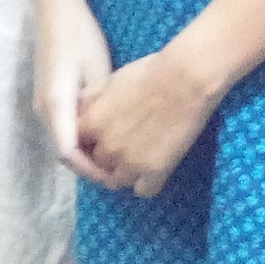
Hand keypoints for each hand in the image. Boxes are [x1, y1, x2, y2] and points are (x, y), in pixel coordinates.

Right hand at [33, 0, 115, 183]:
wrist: (57, 10)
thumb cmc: (81, 36)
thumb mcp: (98, 73)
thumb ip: (101, 108)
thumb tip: (111, 137)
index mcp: (56, 104)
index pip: (69, 153)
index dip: (91, 171)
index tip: (115, 179)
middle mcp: (44, 109)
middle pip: (65, 151)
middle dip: (90, 167)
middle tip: (121, 175)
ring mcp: (43, 104)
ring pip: (64, 140)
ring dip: (86, 154)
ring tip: (115, 159)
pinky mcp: (48, 97)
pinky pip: (63, 128)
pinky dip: (81, 139)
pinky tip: (103, 138)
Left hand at [75, 37, 220, 196]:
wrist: (185, 79)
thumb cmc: (148, 73)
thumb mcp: (109, 82)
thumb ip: (91, 102)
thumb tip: (80, 112)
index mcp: (91, 125)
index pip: (79, 147)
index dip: (91, 143)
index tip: (102, 138)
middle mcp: (106, 148)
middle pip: (99, 165)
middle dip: (109, 158)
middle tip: (127, 145)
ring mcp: (130, 163)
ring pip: (119, 181)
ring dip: (127, 172)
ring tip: (142, 158)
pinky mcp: (155, 172)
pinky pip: (144, 190)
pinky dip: (148, 182)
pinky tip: (156, 168)